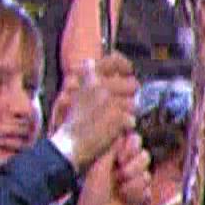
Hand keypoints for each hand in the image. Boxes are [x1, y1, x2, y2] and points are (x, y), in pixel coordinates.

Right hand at [50, 54, 139, 172]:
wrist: (70, 144)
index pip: (114, 60)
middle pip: (132, 84)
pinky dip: (126, 126)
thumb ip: (92, 78)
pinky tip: (114, 129)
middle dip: (130, 96)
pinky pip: (132, 119)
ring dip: (128, 112)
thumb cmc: (74, 121)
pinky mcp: (118, 117)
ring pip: (134, 103)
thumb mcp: (78, 92)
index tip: (128, 70)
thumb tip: (109, 60)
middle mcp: (101, 86)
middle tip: (121, 106)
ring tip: (114, 120)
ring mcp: (111, 101)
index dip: (125, 65)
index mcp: (90, 78)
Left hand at [67, 134, 151, 204]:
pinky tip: (127, 203)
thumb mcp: (98, 169)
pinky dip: (137, 198)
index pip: (134, 143)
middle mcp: (127, 169)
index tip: (122, 158)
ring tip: (120, 194)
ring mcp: (135, 184)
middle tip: (119, 177)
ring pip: (147, 175)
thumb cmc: (91, 196)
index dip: (131, 148)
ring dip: (132, 186)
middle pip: (145, 156)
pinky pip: (149, 192)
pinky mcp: (141, 199)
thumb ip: (112, 150)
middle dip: (133, 168)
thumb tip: (124, 132)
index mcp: (115, 159)